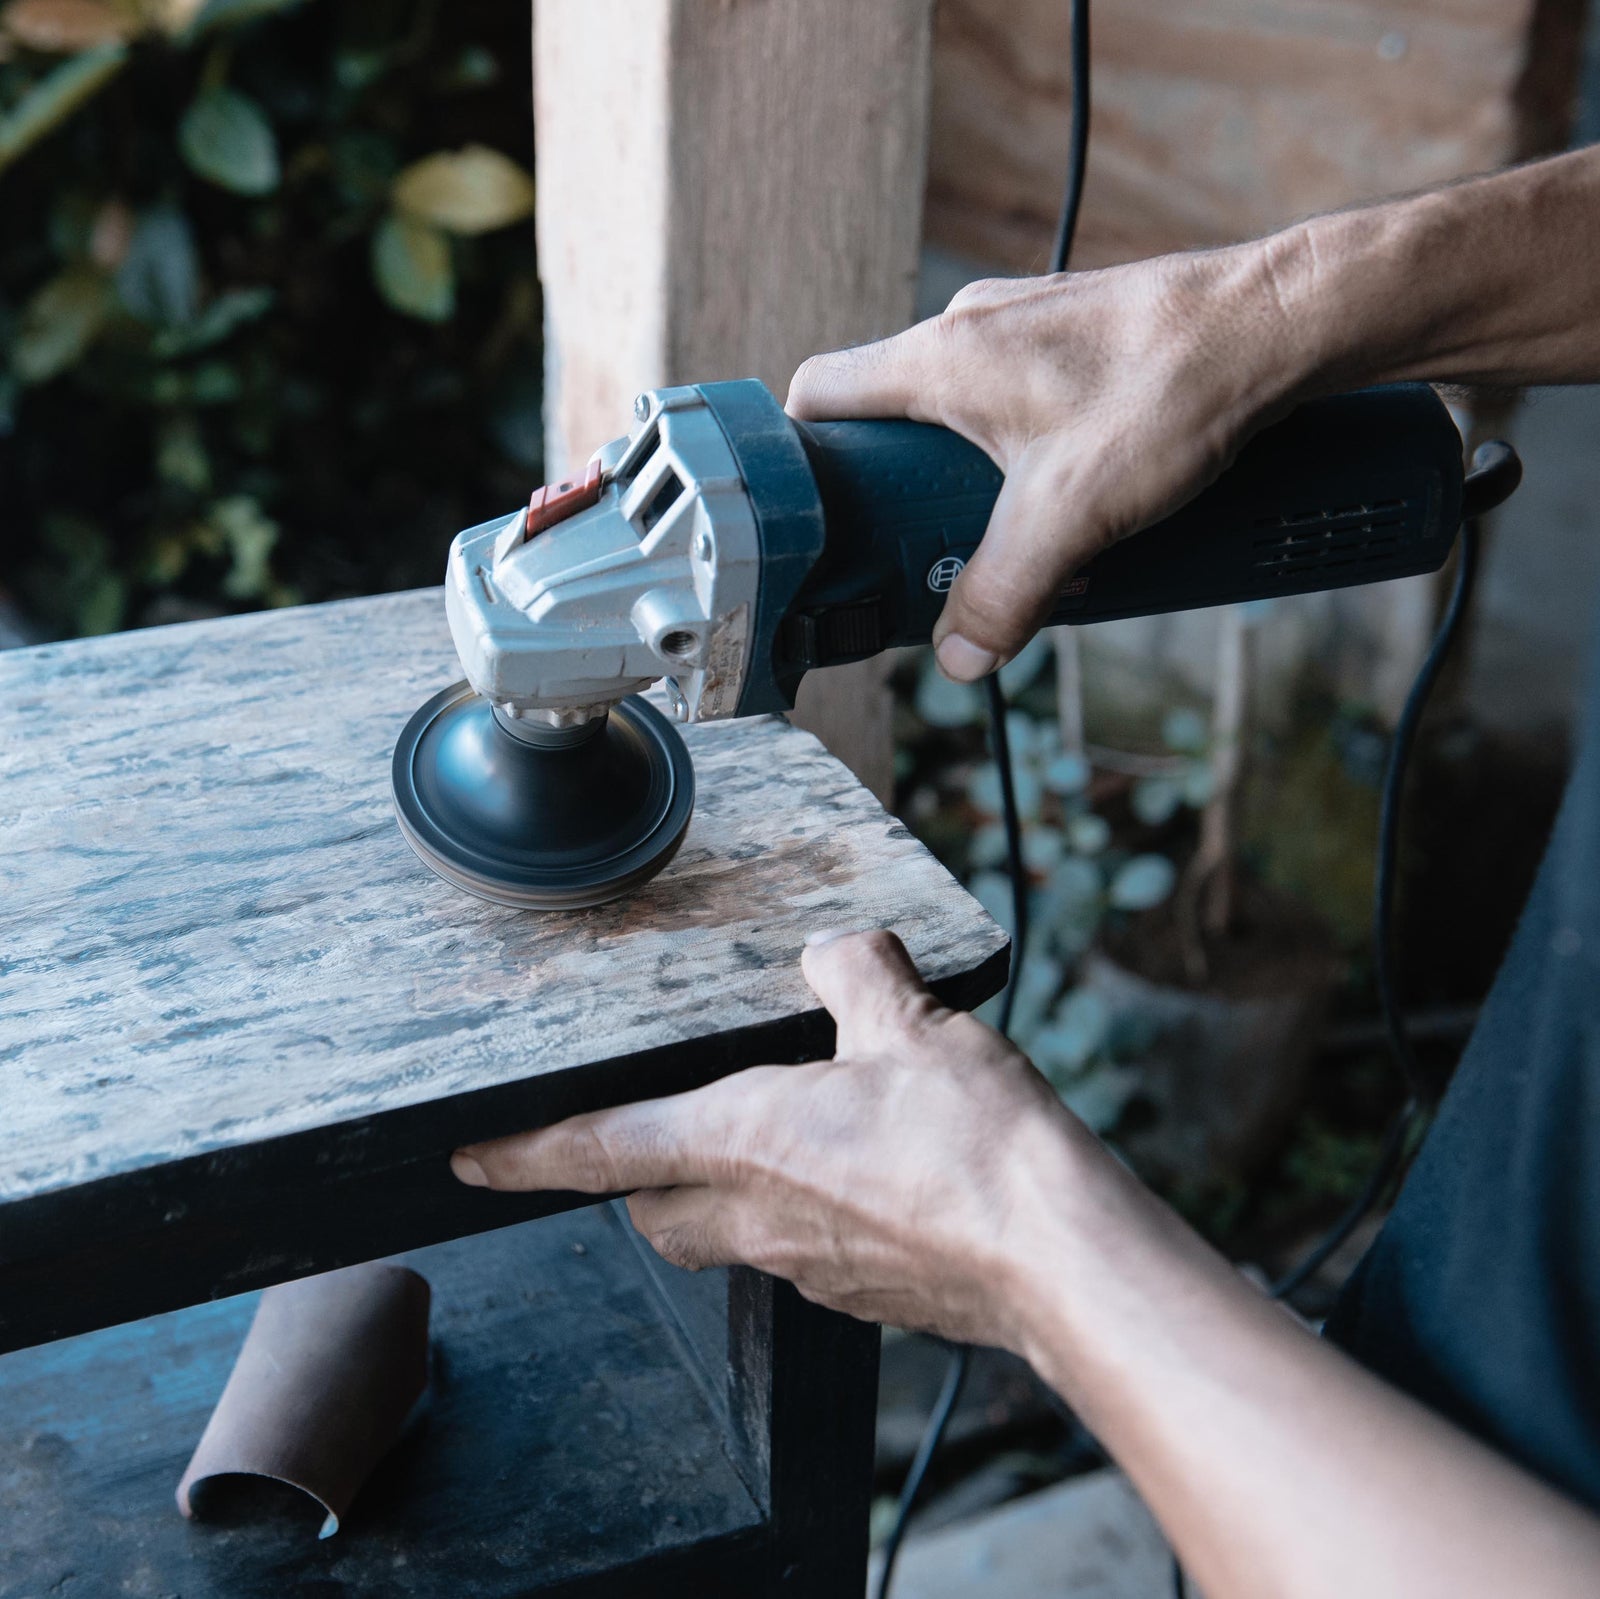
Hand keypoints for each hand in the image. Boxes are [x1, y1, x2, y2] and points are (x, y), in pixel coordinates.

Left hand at [451, 929, 1086, 1348]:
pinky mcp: (860, 1293)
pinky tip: (856, 1179)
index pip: (602, 1148)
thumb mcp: (912, 1024)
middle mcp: (759, 1214)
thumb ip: (855, 973)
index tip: (470, 1160)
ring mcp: (808, 1266)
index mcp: (746, 1140)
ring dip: (719, 1193)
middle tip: (649, 1131)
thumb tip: (837, 950)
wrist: (1059, 1258)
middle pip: (653, 1209)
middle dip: (633, 1175)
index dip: (525, 1154)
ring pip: (722, 1234)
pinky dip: (797, 1215)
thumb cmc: (980, 1149)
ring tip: (771, 1140)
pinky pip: (795, 1253)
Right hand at [787, 234, 1311, 680]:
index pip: (820, 392)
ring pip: (960, 405)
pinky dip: (1022, 446)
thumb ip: (1003, 593)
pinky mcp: (1078, 332)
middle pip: (889, 411)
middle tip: (923, 549)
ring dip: (967, 471)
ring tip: (1009, 531)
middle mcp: (971, 327)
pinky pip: (1018, 394)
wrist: (1278, 323)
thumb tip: (959, 657)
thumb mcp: (1069, 515)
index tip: (818, 514)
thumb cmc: (1170, 390)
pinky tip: (1071, 488)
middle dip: (898, 487)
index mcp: (939, 359)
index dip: (803, 455)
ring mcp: (1027, 323)